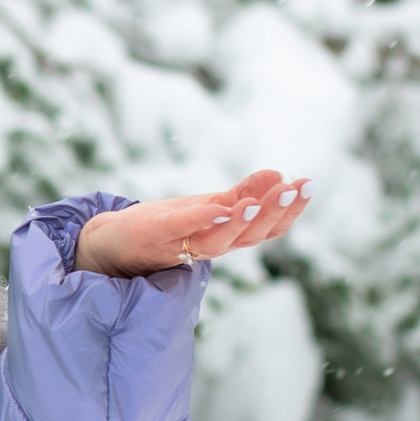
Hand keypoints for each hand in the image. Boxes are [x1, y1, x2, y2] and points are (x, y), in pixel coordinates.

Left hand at [74, 170, 310, 278]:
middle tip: (295, 189)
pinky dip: (199, 221)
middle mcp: (207, 246)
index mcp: (224, 236)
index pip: (264, 228)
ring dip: (241, 220)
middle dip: (274, 213)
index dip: (288, 210)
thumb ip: (241, 194)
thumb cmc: (162, 225)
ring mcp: (180, 245)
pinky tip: (217, 209)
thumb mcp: (207, 205)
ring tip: (259, 201)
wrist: (111, 242)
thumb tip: (279, 174)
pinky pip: (179, 230)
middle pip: (248, 236)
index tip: (308, 185)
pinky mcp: (153, 236)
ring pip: (219, 240)